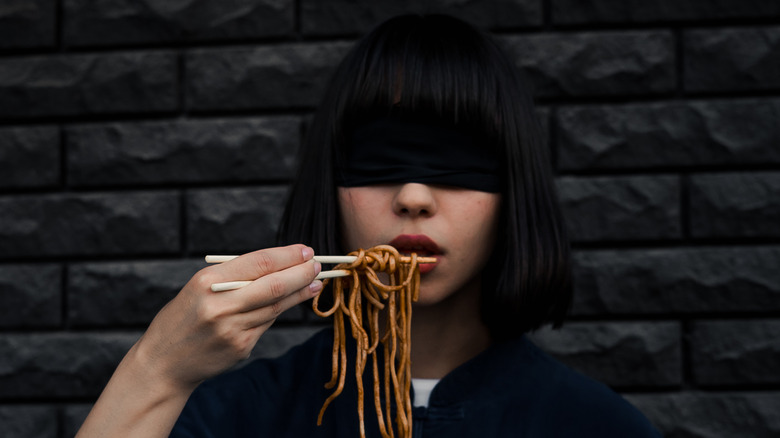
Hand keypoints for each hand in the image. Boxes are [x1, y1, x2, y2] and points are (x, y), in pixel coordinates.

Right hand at [132, 244, 321, 390]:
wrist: (163, 363)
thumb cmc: (184, 316)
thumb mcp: (199, 287)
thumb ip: (235, 276)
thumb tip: (281, 264)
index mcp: (207, 281)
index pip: (260, 263)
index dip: (288, 256)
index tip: (306, 251)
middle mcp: (221, 305)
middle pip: (275, 285)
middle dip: (302, 273)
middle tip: (318, 265)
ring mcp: (232, 329)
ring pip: (276, 307)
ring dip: (299, 293)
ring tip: (315, 283)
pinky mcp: (240, 348)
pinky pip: (266, 324)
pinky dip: (278, 312)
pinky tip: (287, 303)